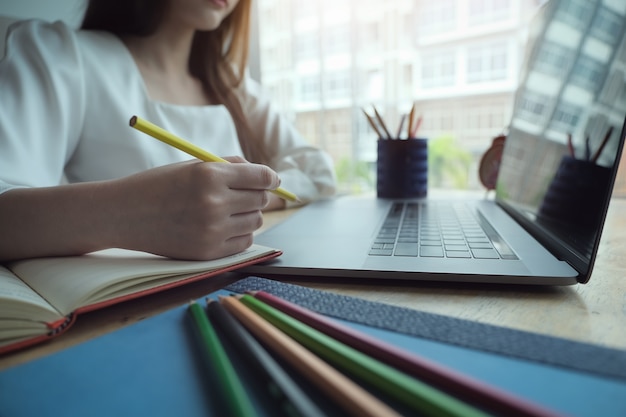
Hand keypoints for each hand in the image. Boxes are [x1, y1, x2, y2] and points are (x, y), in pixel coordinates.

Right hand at [0, 159, 280, 261]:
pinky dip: (240, 235)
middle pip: (260, 200)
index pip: (260, 177)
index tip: (271, 180)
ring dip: (248, 215)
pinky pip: (244, 243)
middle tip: (243, 195)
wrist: (123, 214)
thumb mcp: (192, 165)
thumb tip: (267, 175)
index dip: (270, 178)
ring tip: (227, 211)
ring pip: (255, 222)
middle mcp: (214, 203)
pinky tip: (223, 227)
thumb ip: (229, 166)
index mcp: (210, 176)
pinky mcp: (207, 252)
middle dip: (257, 195)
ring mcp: (212, 230)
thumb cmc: (158, 185)